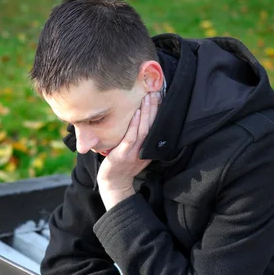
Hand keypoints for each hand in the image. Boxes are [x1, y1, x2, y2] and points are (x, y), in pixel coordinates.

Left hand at [97, 92, 160, 209]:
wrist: (114, 184)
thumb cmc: (122, 165)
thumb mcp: (136, 151)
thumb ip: (140, 138)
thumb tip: (140, 116)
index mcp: (149, 147)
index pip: (156, 126)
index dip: (158, 111)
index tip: (159, 95)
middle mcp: (144, 149)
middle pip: (153, 125)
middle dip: (155, 107)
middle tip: (155, 90)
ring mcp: (134, 152)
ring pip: (143, 130)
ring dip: (146, 113)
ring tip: (147, 97)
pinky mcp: (123, 155)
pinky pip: (130, 138)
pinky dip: (133, 125)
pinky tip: (135, 113)